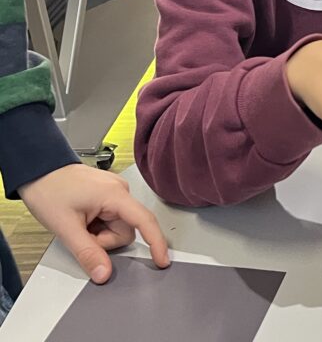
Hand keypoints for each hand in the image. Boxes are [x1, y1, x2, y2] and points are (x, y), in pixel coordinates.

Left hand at [18, 164, 169, 283]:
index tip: (162, 260)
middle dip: (103, 240)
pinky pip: (111, 219)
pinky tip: (83, 218)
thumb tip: (104, 273)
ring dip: (99, 234)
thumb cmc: (49, 190)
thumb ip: (87, 252)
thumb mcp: (65, 227)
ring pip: (117, 226)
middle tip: (80, 234)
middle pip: (126, 230)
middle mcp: (120, 190)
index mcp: (115, 195)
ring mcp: (115, 191)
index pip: (144, 221)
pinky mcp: (109, 195)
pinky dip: (97, 226)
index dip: (156, 243)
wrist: (37, 170)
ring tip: (79, 224)